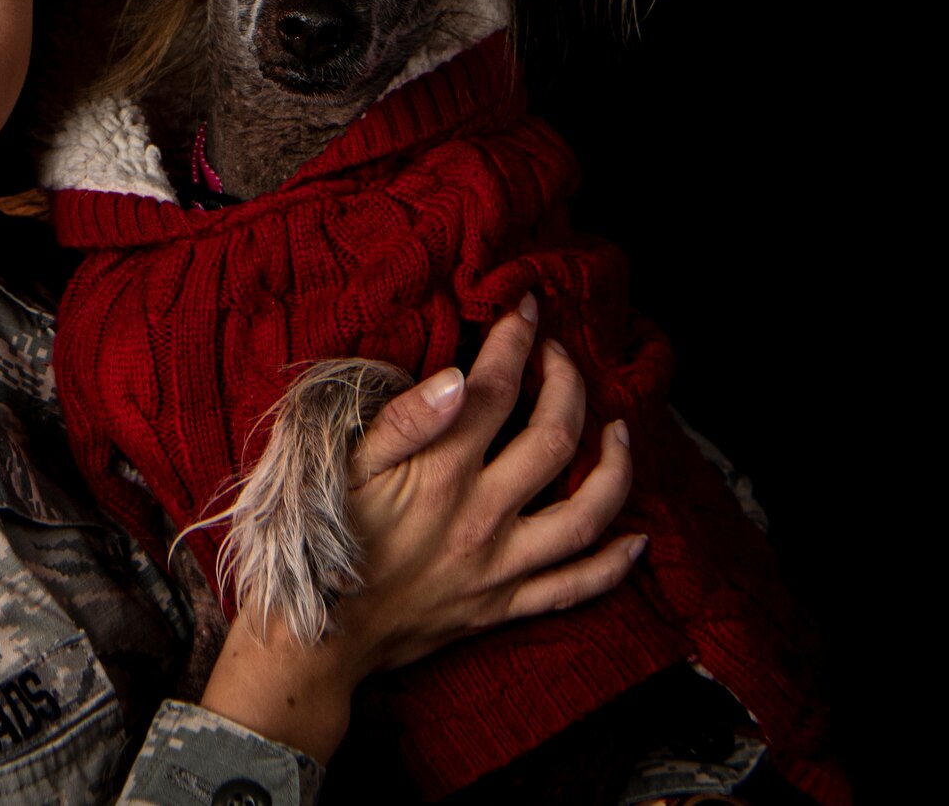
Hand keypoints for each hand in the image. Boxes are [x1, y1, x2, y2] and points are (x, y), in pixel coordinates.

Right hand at [198, 293, 639, 761]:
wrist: (312, 639)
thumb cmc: (317, 543)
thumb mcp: (342, 470)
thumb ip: (403, 421)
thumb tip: (459, 377)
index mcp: (439, 472)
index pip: (496, 390)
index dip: (515, 341)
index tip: (523, 308)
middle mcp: (481, 514)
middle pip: (555, 438)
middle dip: (568, 383)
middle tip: (561, 355)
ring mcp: (499, 564)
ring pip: (586, 514)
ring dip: (615, 468)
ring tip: (619, 431)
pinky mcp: (502, 605)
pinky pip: (574, 588)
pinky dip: (613, 565)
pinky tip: (636, 540)